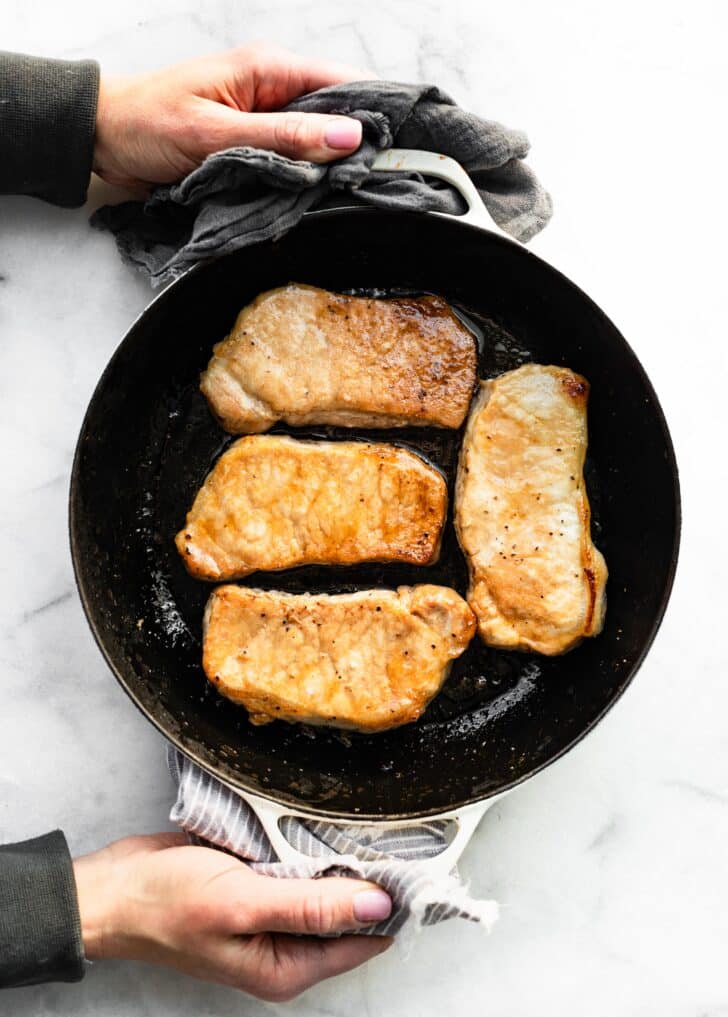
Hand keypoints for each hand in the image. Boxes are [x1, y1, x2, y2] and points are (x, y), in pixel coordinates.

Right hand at [73, 832, 391, 1000]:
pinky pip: (299, 864)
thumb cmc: (165, 905)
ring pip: (326, 883)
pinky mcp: (260, 882)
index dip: (391, 900)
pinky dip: (307, 843)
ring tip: (354, 818)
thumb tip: (377, 906)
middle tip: (388, 828)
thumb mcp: (243, 905)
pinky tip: (315, 820)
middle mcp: (286, 946)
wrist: (115, 885)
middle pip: (349, 910)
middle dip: (366, 874)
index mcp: (287, 967)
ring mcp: (272, 913)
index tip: (414, 859)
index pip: (364, 938)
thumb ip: (311, 908)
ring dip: (336, 854)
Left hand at [94, 42, 372, 190]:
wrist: (103, 137)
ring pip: (319, 142)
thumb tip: (347, 137)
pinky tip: (323, 199)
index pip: (345, 82)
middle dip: (362, 145)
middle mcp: (274, 90)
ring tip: (363, 195)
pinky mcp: (254, 145)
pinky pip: (294, 160)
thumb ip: (282, 137)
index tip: (409, 147)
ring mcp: (266, 119)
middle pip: (339, 114)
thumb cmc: (147, 122)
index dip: (380, 112)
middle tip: (389, 182)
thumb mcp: (215, 132)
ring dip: (334, 167)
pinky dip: (307, 178)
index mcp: (269, 70)